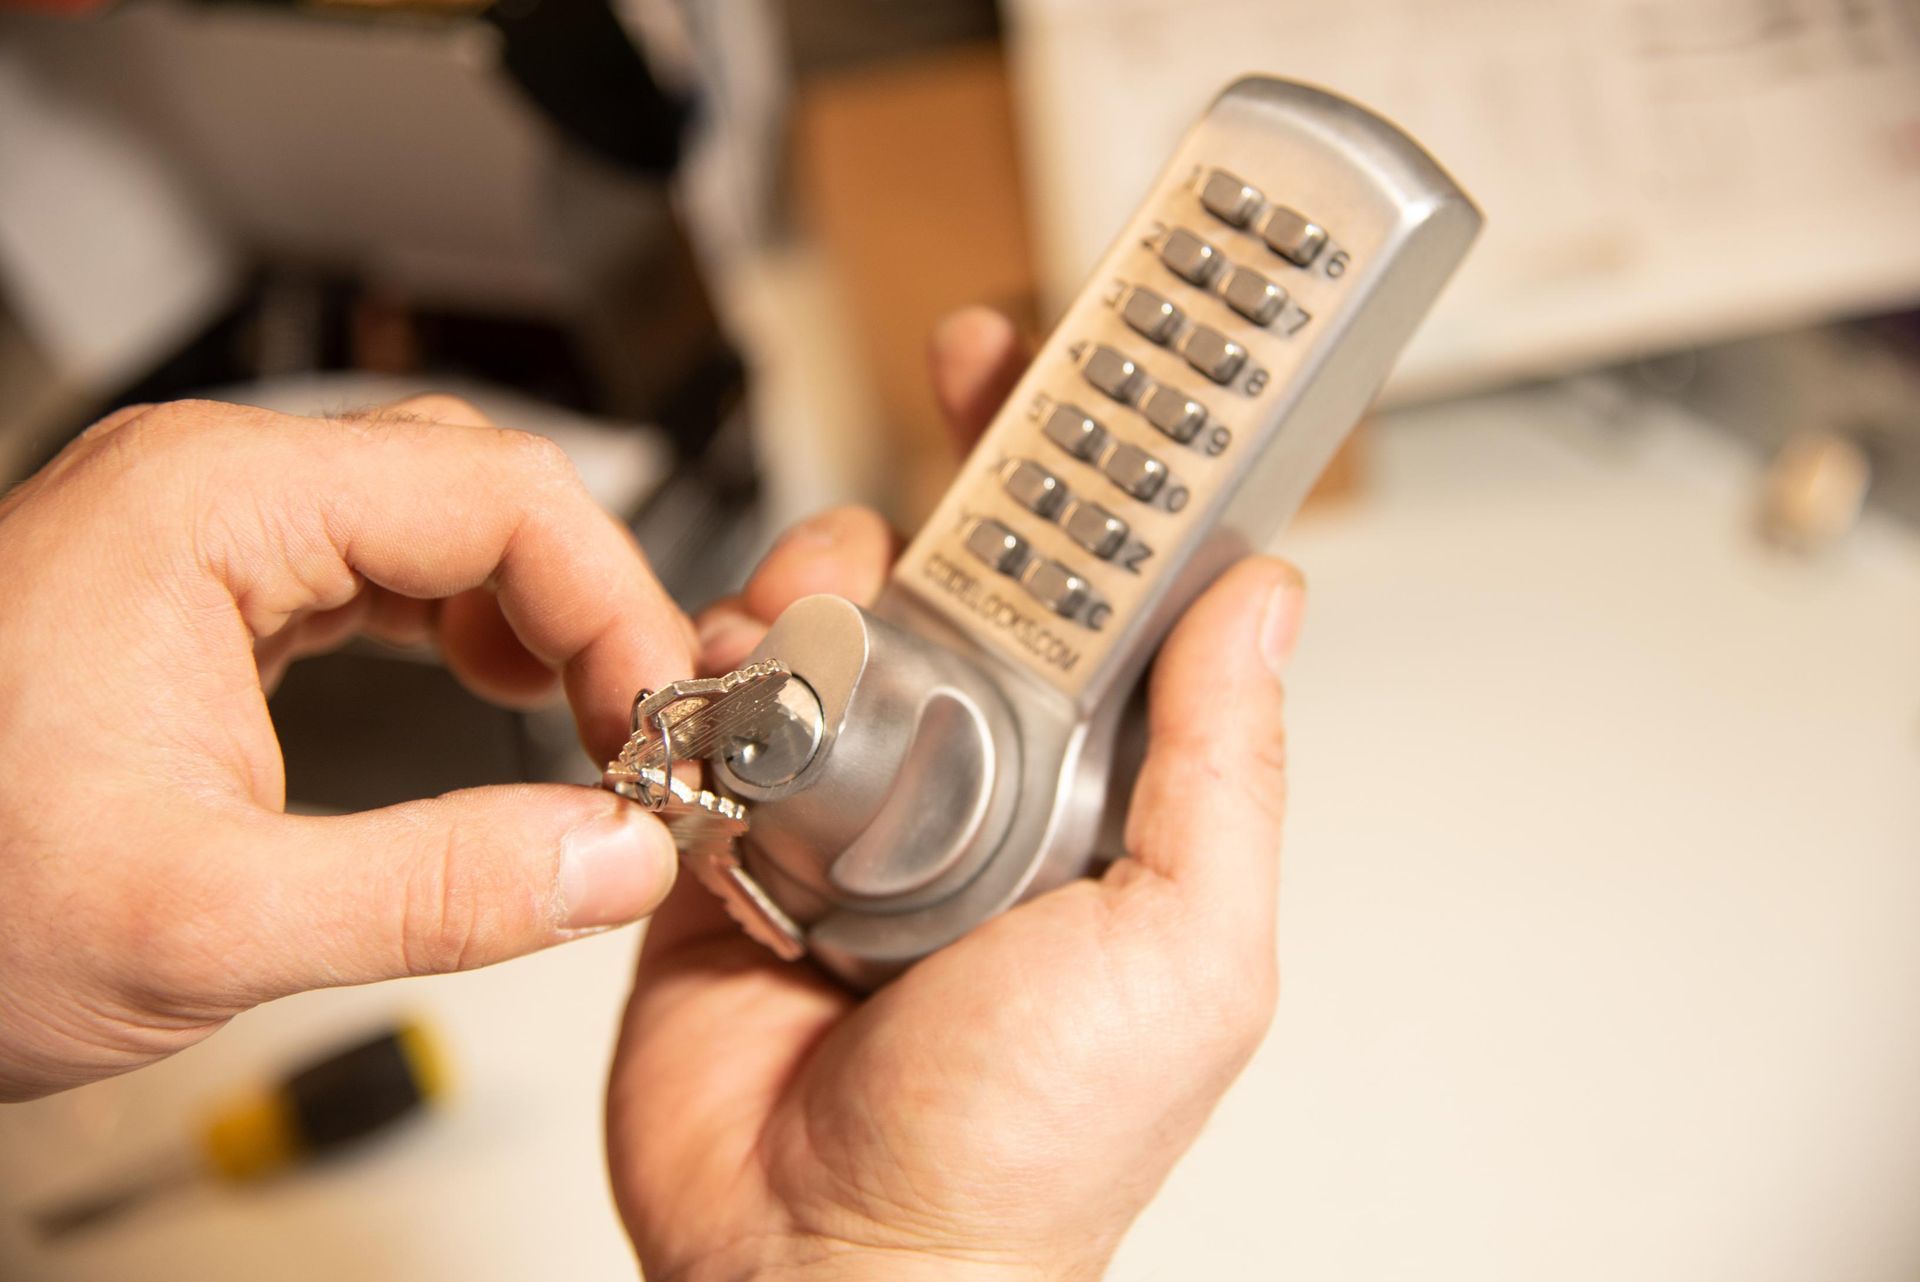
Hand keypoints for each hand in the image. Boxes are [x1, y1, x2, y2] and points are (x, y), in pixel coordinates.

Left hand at [0, 396, 691, 1099]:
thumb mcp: (201, 920)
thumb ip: (437, 893)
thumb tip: (615, 859)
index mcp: (210, 507)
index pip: (502, 496)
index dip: (616, 609)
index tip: (666, 722)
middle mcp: (211, 491)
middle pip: (484, 492)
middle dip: (589, 609)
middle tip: (646, 731)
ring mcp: (206, 537)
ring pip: (441, 528)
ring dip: (537, 623)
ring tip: (591, 723)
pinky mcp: (205, 596)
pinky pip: (382, 576)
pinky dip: (467, 636)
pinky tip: (497, 699)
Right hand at [607, 310, 1305, 1280]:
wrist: (823, 1265)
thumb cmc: (1019, 1153)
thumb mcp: (1185, 952)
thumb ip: (1224, 767)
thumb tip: (1266, 604)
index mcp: (1099, 792)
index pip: (1114, 594)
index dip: (1116, 471)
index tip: (1116, 367)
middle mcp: (977, 776)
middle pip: (972, 564)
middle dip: (972, 456)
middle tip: (973, 373)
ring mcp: (849, 794)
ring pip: (835, 603)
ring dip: (829, 584)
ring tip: (826, 650)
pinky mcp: (732, 826)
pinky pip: (715, 690)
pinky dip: (716, 667)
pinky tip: (733, 707)